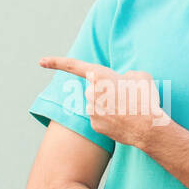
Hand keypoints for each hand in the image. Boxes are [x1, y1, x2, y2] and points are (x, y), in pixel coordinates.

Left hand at [38, 55, 168, 149]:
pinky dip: (111, 119)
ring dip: (110, 106)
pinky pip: (101, 118)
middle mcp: (90, 92)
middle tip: (127, 98)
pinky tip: (123, 121)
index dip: (55, 62)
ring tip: (128, 110)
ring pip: (98, 104)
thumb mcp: (140, 75)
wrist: (148, 127)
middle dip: (107, 92)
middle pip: (94, 89)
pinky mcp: (94, 125)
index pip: (73, 66)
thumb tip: (121, 81)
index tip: (41, 61)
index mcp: (99, 75)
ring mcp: (91, 110)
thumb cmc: (145, 98)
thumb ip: (125, 74)